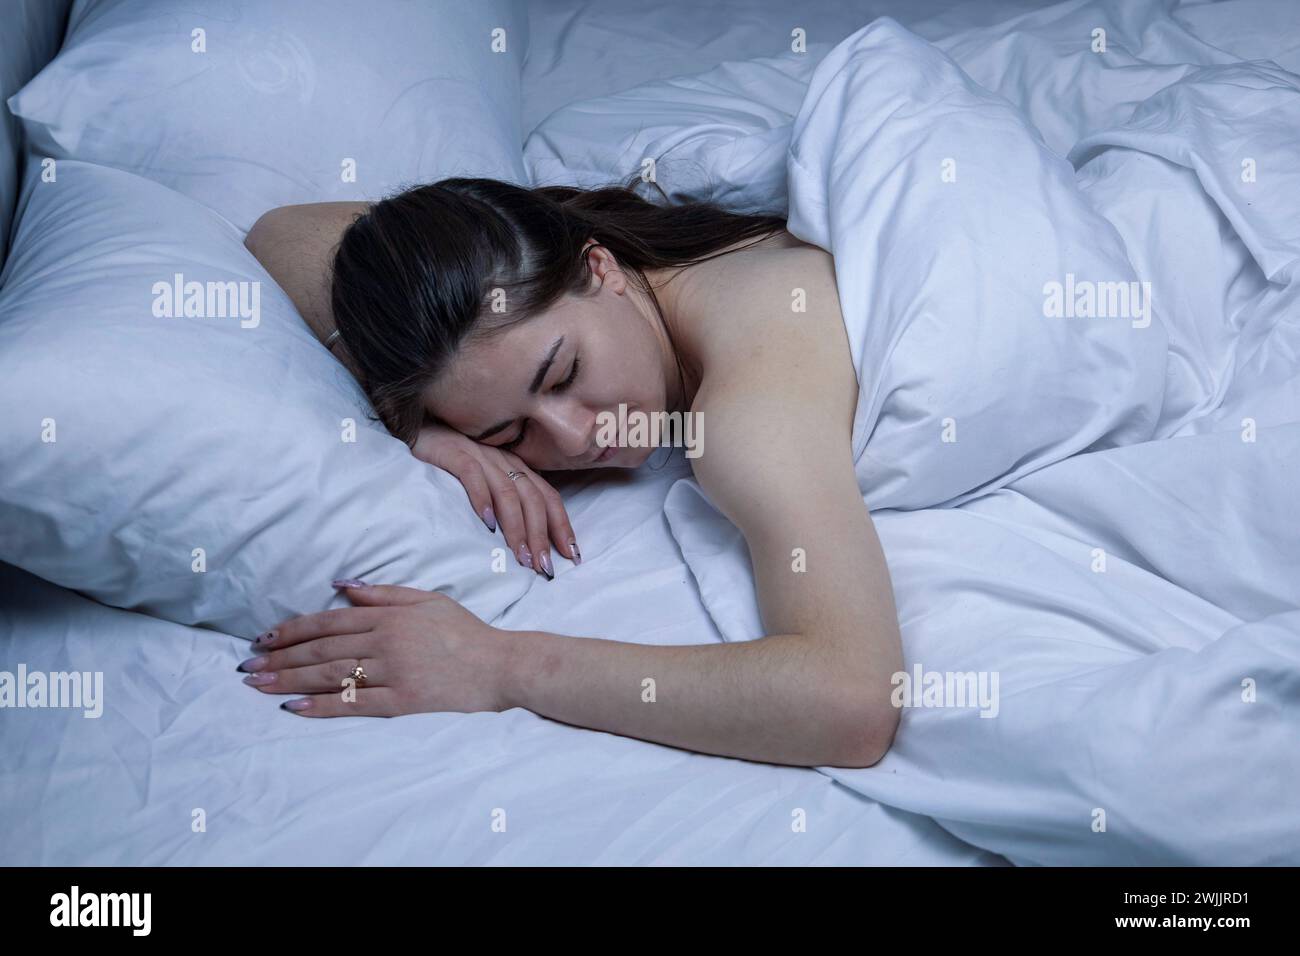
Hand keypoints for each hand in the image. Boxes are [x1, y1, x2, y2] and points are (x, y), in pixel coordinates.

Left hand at [238, 583, 513, 716]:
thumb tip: (343, 585)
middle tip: (246, 664)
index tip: (263, 637)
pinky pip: (353, 704)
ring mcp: (392, 673)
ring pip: (329, 675)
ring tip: (257, 684)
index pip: (329, 622)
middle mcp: (385, 642)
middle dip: (279, 657)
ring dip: (288, 680)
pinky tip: (294, 708)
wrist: (501, 665)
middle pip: (321, 650)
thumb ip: (384, 593)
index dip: (292, 630)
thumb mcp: (428, 599)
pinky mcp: (401, 701)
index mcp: (389, 616)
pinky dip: (321, 706)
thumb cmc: (466, 631)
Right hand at [412, 419, 579, 577]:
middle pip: (533, 499)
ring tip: (520, 556)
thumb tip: (523, 541)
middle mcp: (504, 461)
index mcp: (516, 467)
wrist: (419, 428)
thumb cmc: (453, 460)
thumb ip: (505, 501)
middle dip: (541, 536)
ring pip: (508, 493)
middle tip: (543, 566)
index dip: (562, 526)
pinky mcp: (455, 453)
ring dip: (517, 527)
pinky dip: (483, 499)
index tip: (571, 555)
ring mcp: (480, 456)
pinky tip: (488, 524)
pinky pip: (473, 476)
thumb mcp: (486, 479)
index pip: (548, 497)